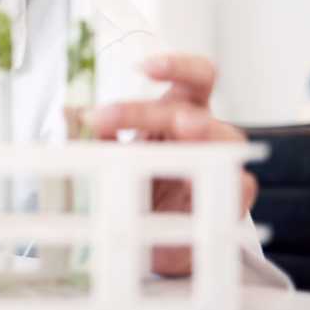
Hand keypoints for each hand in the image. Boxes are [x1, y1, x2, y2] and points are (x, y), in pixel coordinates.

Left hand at [88, 53, 257, 276]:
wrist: (158, 243)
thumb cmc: (142, 192)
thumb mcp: (111, 161)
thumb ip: (95, 140)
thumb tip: (67, 113)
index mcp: (179, 115)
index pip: (192, 78)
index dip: (176, 66)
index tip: (143, 67)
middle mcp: (205, 134)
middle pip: (195, 106)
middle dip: (151, 111)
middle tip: (113, 119)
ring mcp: (223, 164)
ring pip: (227, 137)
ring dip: (199, 132)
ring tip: (180, 131)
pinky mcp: (233, 199)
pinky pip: (241, 185)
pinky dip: (220, 181)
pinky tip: (194, 184)